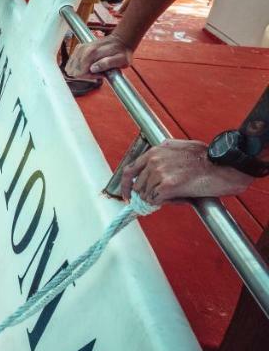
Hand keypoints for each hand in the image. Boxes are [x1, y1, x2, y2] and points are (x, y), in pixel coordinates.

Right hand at [65, 35, 132, 77]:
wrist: (121, 41)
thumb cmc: (122, 52)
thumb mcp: (120, 60)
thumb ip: (107, 64)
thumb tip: (93, 68)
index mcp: (92, 53)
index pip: (80, 72)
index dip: (89, 76)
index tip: (100, 74)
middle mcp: (84, 49)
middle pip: (74, 70)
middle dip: (85, 74)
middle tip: (98, 71)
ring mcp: (80, 48)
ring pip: (71, 66)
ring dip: (81, 70)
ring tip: (94, 68)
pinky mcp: (79, 48)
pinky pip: (71, 61)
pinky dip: (77, 66)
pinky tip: (87, 66)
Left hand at [119, 139, 255, 203]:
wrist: (224, 166)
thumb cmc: (208, 159)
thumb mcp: (181, 147)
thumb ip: (164, 154)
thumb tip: (152, 166)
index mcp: (155, 151)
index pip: (129, 170)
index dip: (126, 186)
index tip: (127, 196)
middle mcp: (154, 160)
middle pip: (138, 186)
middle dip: (147, 195)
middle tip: (162, 198)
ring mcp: (159, 172)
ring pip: (147, 195)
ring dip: (158, 199)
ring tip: (178, 194)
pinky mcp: (168, 185)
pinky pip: (156, 200)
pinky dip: (165, 202)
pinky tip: (180, 196)